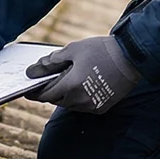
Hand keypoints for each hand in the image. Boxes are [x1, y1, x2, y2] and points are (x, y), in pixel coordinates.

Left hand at [24, 35, 140, 113]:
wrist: (131, 58)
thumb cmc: (101, 50)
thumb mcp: (73, 50)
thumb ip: (53, 61)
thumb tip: (35, 68)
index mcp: (71, 85)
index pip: (46, 94)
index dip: (35, 93)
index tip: (28, 91)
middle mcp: (80, 100)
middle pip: (57, 100)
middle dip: (50, 92)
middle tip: (47, 82)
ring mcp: (92, 106)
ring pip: (69, 105)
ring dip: (64, 96)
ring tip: (64, 82)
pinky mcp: (101, 108)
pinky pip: (82, 106)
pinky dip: (77, 99)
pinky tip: (79, 87)